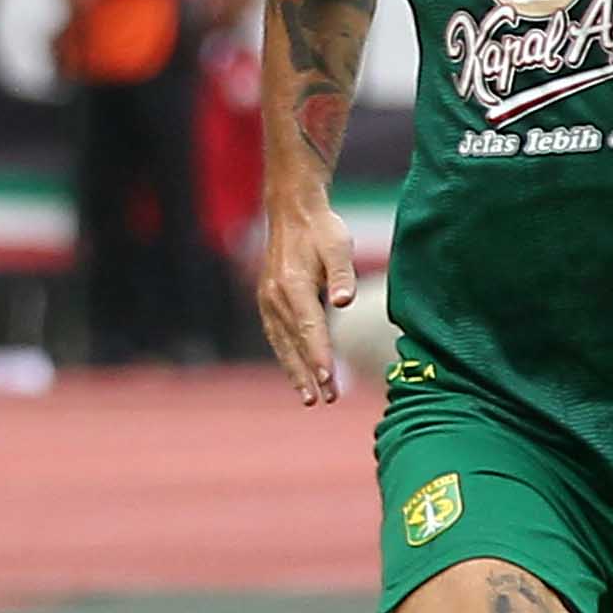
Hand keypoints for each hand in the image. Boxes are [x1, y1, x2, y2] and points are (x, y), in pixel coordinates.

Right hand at [255, 199, 356, 406]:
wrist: (292, 212)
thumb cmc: (322, 229)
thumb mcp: (338, 245)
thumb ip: (341, 274)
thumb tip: (344, 301)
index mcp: (293, 285)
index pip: (309, 327)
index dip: (319, 354)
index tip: (328, 378)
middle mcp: (275, 297)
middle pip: (294, 343)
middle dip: (309, 373)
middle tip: (325, 399)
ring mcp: (268, 300)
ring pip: (282, 344)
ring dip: (296, 372)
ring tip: (310, 398)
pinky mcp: (268, 301)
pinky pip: (276, 336)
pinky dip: (286, 357)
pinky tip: (296, 373)